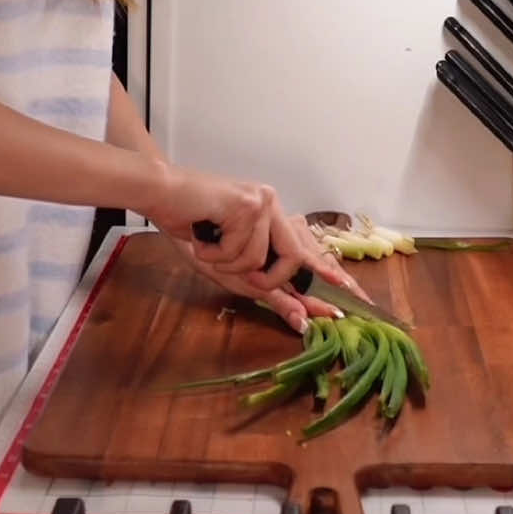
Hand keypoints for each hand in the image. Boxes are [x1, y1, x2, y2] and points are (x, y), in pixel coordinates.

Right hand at [162, 214, 369, 334]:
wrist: (160, 196)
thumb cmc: (190, 228)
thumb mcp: (228, 268)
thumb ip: (264, 290)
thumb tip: (301, 317)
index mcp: (274, 220)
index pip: (307, 251)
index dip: (328, 275)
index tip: (352, 296)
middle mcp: (275, 207)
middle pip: (295, 259)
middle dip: (268, 280)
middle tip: (242, 277)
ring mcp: (264, 203)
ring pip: (261, 261)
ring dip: (227, 264)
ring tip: (208, 246)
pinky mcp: (249, 204)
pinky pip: (241, 251)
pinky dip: (215, 252)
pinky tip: (201, 234)